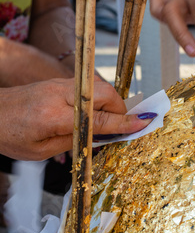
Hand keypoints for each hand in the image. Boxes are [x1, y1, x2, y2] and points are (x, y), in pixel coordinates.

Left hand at [0, 78, 154, 160]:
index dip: (124, 123)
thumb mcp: (42, 150)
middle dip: (120, 110)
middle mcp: (61, 93)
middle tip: (120, 128)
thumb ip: (76, 140)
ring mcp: (61, 84)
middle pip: (106, 94)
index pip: (99, 119)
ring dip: (111, 104)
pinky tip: (95, 114)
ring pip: (101, 88)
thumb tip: (103, 136)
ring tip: (107, 124)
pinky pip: (91, 88)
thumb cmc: (10, 135)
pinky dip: (100, 100)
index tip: (143, 123)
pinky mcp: (60, 81)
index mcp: (54, 115)